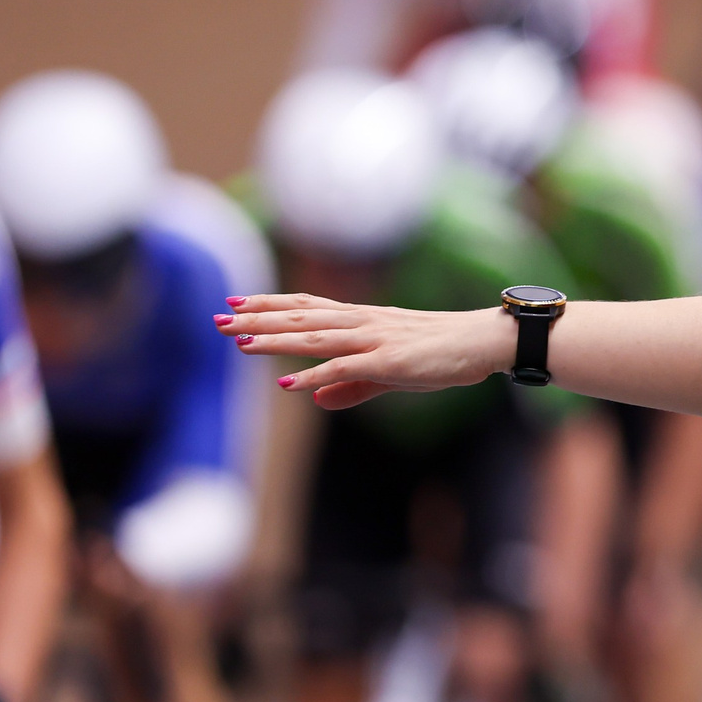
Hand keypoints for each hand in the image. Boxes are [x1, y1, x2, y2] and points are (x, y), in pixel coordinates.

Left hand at [220, 295, 511, 408]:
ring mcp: (375, 340)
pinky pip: (345, 367)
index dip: (269, 304)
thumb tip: (315, 398)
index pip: (306, 306)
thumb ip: (351, 384)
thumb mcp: (391, 371)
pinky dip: (315, 375)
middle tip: (218, 317)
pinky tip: (290, 384)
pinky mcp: (390, 361)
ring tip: (238, 342)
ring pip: (314, 337)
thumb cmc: (444, 353)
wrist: (484, 342)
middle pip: (301, 316)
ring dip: (274, 339)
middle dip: (257, 318)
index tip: (234, 302)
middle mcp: (363, 323)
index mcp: (363, 320)